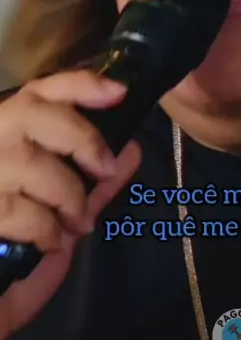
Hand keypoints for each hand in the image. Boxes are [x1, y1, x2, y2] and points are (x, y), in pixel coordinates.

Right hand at [0, 70, 140, 339]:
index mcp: (4, 137)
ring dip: (66, 192)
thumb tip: (130, 150)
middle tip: (104, 168)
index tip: (117, 92)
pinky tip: (51, 243)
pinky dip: (44, 226)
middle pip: (30, 111)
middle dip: (79, 135)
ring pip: (26, 160)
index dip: (77, 85)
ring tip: (77, 223)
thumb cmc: (18, 254)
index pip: (38, 92)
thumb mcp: (63, 211)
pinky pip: (15, 208)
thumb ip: (91, 180)